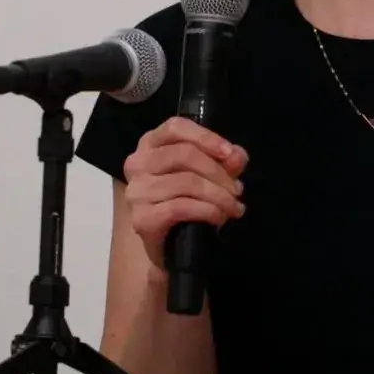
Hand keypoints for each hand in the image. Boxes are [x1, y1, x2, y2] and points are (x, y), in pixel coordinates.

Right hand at [123, 118, 246, 273]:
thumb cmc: (185, 201)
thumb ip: (224, 161)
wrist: (168, 246)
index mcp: (150, 144)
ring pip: (186, 182)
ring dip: (219, 196)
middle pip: (184, 154)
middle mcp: (137, 163)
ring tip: (233, 207)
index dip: (205, 137)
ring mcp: (137, 191)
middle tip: (237, 191)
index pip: (175, 127)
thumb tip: (236, 155)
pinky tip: (219, 217)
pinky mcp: (142, 218)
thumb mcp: (209, 175)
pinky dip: (208, 211)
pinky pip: (181, 207)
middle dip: (218, 173)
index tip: (229, 153)